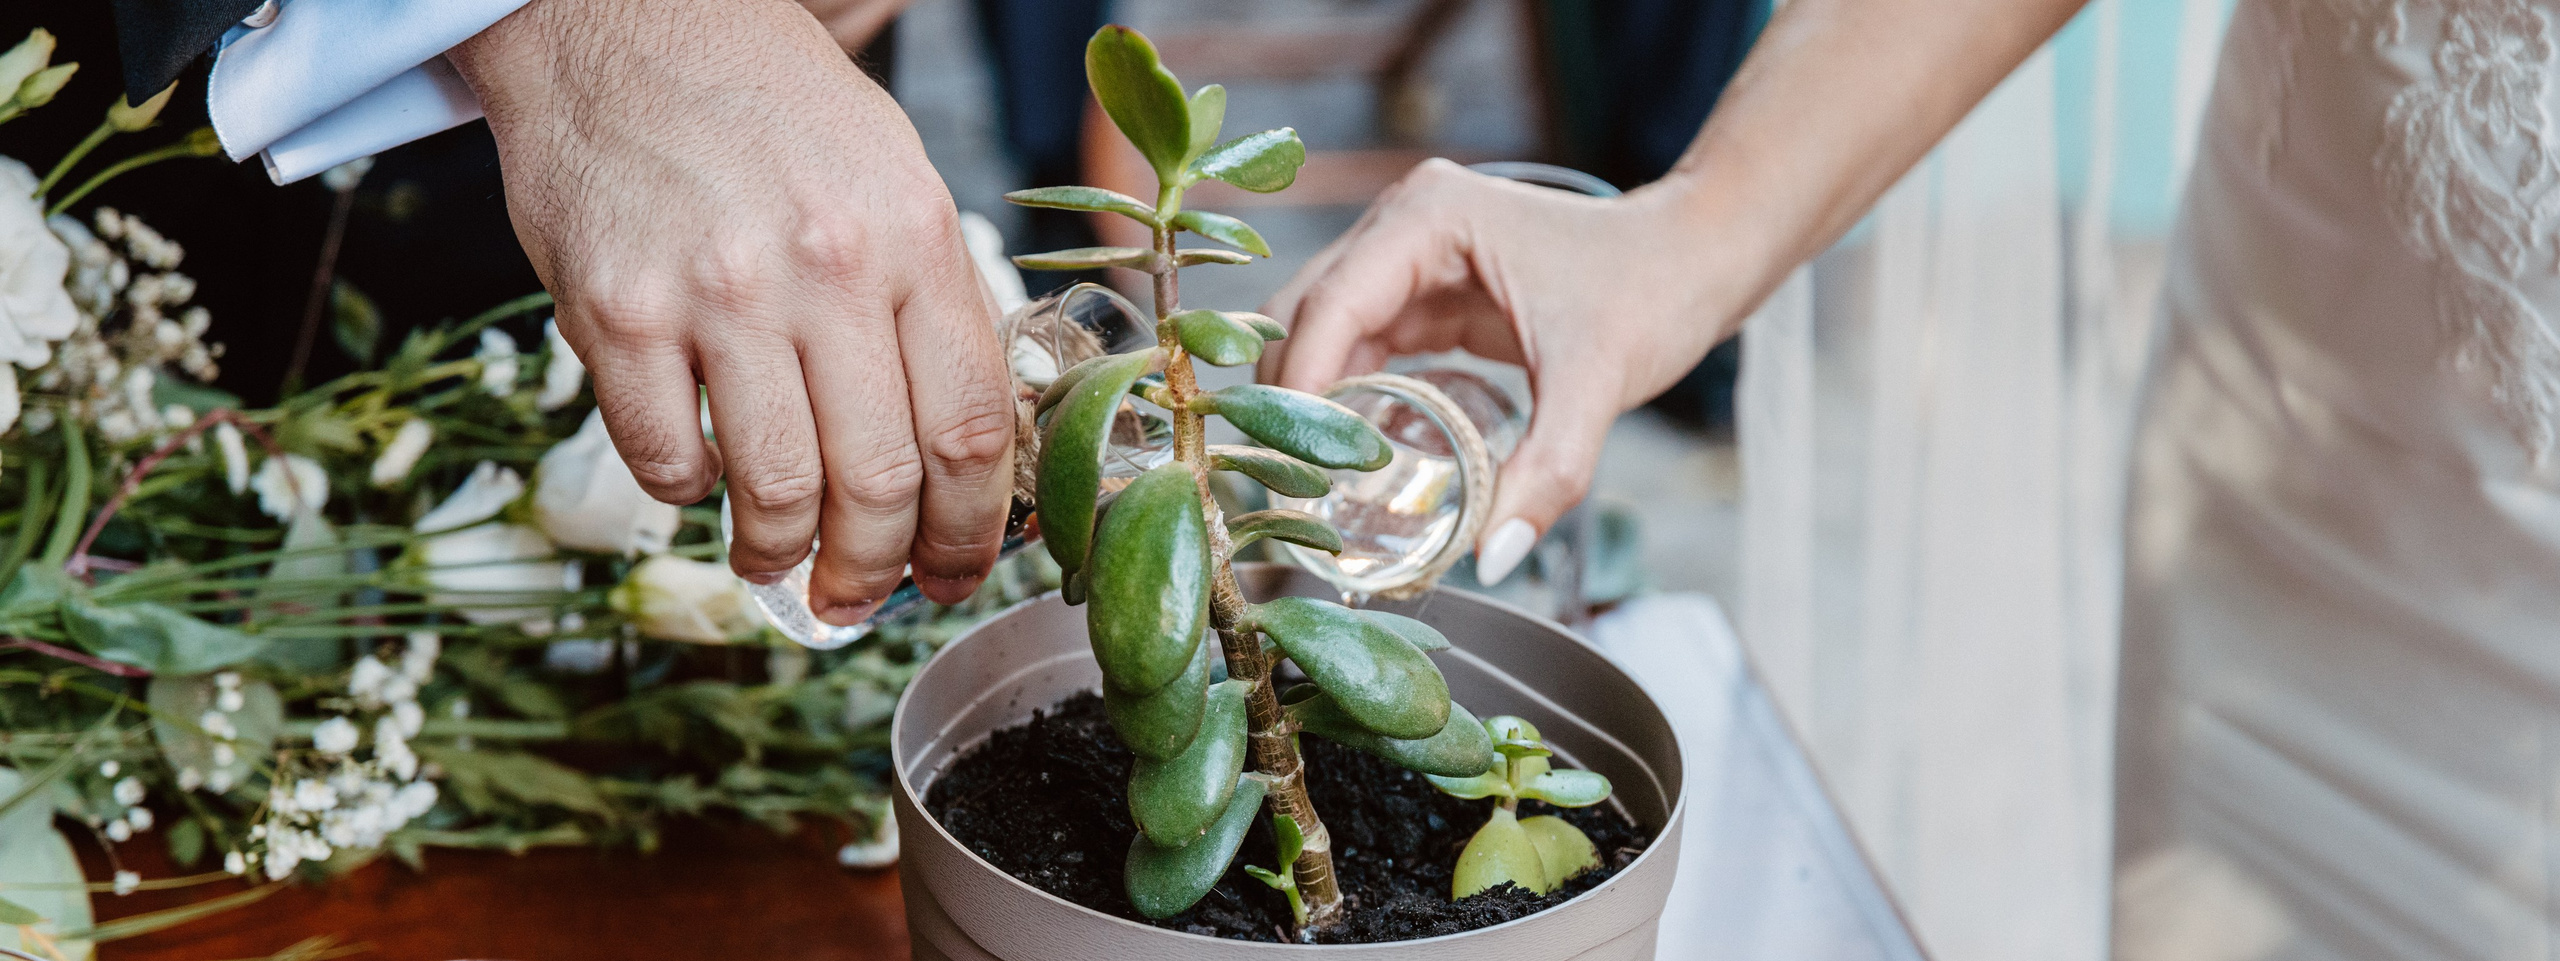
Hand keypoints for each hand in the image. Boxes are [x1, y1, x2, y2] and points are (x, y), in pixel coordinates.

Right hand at [451, 0, 1015, 620]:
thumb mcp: (893, 179)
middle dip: (880, 569)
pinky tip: (698, 476)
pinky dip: (688, 496)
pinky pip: (666, 458)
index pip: (974, 429)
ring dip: (782, 555)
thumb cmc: (770, 111)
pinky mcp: (617, 313)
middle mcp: (828, 268)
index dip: (973, 531)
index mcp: (914, 237)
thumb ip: (931, 302)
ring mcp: (718, 294)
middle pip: (885, 479)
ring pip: (779, 489)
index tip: (958, 574)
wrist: (626, 25)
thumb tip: (968, 449)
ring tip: (778, 565)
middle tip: (862, 598)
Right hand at [1260, 160, 1738, 581]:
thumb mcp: (1597, 384)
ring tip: (1307, 483)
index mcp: (1429, 217)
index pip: (1330, 306)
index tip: (1289, 466)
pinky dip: (1349, 400)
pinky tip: (1351, 459)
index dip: (1300, 388)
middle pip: (1305, 315)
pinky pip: (1364, 348)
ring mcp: (1412, 256)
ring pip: (1324, 334)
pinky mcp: (1429, 290)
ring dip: (1313, 403)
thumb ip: (1546, 473)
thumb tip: (1491, 557)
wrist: (1699, 258)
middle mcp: (1404, 224)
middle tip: (1283, 488)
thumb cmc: (1655, 291)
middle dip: (1290, 399)